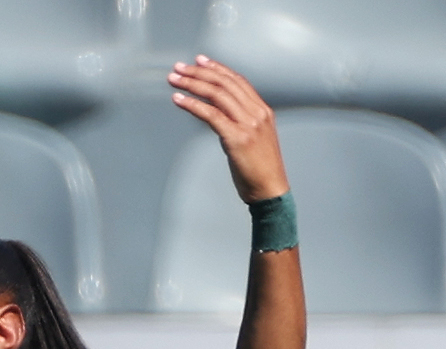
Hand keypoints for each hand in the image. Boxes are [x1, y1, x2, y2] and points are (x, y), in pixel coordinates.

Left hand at [170, 57, 285, 202]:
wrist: (270, 191)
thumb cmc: (260, 169)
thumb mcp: (255, 137)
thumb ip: (242, 121)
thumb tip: (219, 112)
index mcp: (263, 110)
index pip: (238, 80)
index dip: (217, 68)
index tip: (199, 61)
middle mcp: (257, 113)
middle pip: (224, 83)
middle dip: (199, 73)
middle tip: (179, 68)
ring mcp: (248, 124)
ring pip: (217, 94)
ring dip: (192, 84)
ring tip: (174, 79)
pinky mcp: (237, 138)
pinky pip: (211, 114)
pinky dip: (192, 104)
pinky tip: (178, 99)